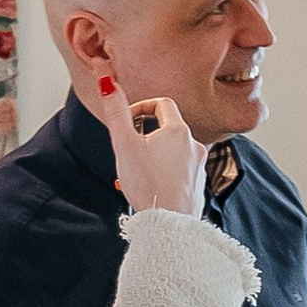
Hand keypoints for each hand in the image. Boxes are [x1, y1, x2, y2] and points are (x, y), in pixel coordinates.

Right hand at [93, 74, 204, 218]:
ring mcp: (199, 166)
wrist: (169, 225)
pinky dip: (163, 173)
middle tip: (128, 150)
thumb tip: (107, 82)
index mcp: (178, 131)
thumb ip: (116, 112)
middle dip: (146, 135)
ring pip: (172, 152)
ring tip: (135, 173)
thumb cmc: (147, 185)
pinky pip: (179, 171)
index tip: (128, 122)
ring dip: (153, 156)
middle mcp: (194, 145)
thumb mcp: (124, 145)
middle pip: (168, 128)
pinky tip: (149, 187)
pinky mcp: (198, 185)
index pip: (162, 103)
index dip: (142, 107)